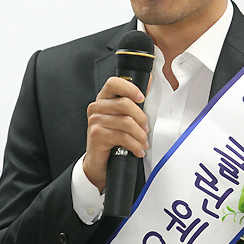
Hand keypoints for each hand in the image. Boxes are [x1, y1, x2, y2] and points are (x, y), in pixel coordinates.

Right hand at [83, 77, 148, 192]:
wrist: (99, 161)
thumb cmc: (112, 137)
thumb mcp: (122, 117)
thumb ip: (133, 102)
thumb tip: (148, 82)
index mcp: (103, 98)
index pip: (114, 83)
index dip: (130, 88)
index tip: (142, 98)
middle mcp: (97, 107)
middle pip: (125, 104)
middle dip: (141, 118)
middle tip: (145, 128)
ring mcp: (95, 120)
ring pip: (127, 122)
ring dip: (140, 135)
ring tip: (143, 141)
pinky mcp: (97, 134)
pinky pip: (123, 137)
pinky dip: (135, 145)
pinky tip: (138, 150)